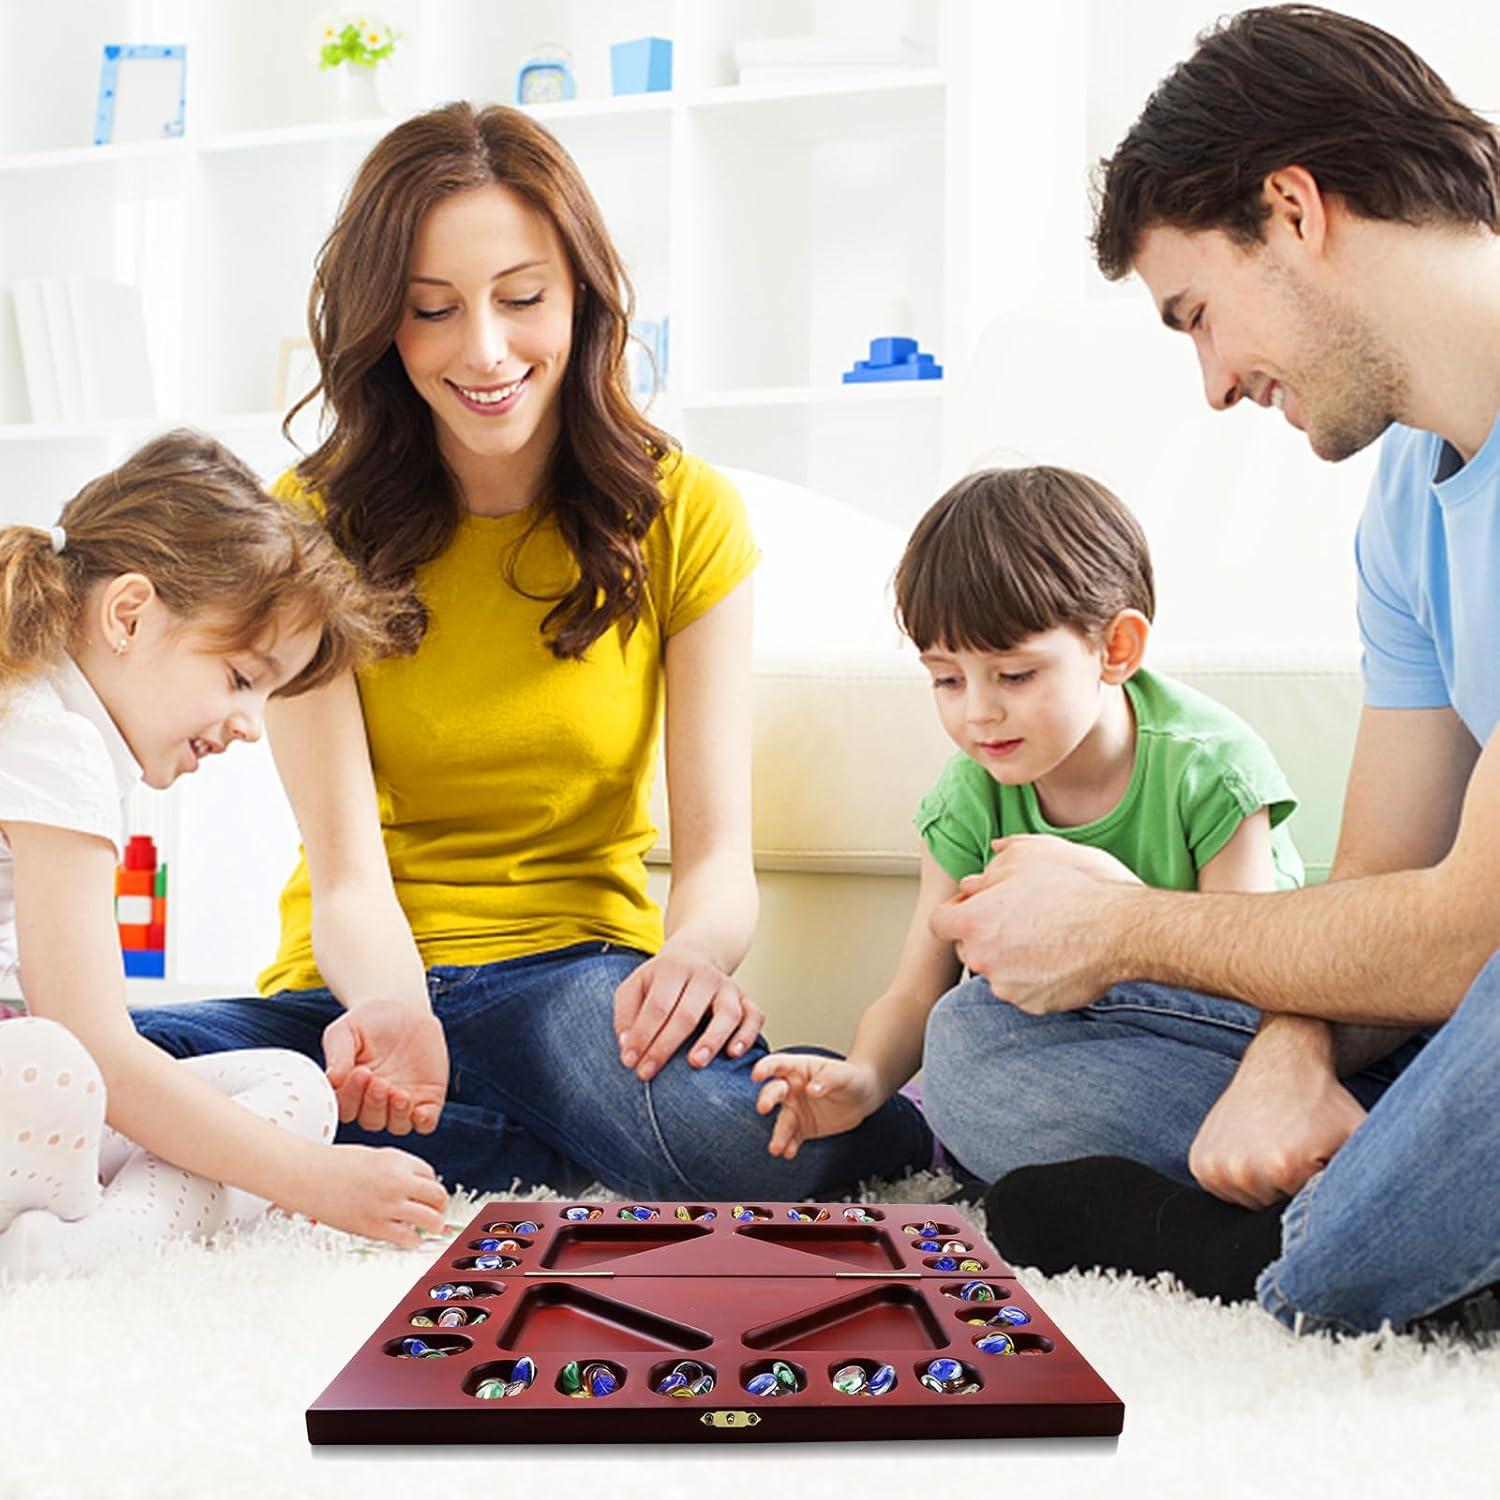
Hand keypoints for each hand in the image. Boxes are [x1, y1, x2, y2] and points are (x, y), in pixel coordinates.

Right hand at [294, 1143, 448, 1247]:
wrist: (307, 1175)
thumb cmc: (334, 1165)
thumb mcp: (374, 1156)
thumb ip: (397, 1169)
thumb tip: (416, 1186)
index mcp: (397, 1160)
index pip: (430, 1175)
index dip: (428, 1185)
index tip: (426, 1193)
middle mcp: (397, 1181)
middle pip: (438, 1196)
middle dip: (439, 1205)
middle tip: (437, 1211)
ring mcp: (387, 1205)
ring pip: (430, 1219)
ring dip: (434, 1224)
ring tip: (430, 1226)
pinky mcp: (374, 1227)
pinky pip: (407, 1238)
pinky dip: (413, 1239)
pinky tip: (409, 1237)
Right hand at [322, 999, 448, 1134]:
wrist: (404, 1010)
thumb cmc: (368, 1022)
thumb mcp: (346, 1031)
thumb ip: (338, 1053)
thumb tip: (332, 1079)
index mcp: (350, 1091)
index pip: (346, 1108)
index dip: (352, 1096)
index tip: (360, 1072)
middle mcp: (374, 1103)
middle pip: (371, 1120)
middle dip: (374, 1104)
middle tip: (379, 1082)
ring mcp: (401, 1104)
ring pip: (396, 1125)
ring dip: (397, 1114)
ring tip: (399, 1094)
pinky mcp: (428, 1100)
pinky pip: (426, 1123)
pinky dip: (423, 1122)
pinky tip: (420, 1112)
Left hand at [614, 942, 762, 1081]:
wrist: (696, 956)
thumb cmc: (662, 981)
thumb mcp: (636, 986)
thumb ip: (625, 1013)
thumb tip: (626, 1044)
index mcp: (673, 969)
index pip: (658, 1006)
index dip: (642, 1035)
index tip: (630, 1061)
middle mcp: (704, 975)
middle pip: (687, 1014)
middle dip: (665, 1046)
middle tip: (648, 1073)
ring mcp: (728, 987)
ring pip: (727, 1014)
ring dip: (712, 1040)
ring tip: (695, 1062)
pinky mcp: (746, 999)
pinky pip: (754, 1017)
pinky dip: (747, 1035)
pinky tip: (734, 1053)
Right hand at [750, 1053, 882, 1158]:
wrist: (861, 1098)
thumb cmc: (849, 1078)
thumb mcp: (843, 1074)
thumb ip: (828, 1080)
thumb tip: (812, 1089)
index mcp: (798, 1068)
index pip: (777, 1064)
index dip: (765, 1068)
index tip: (757, 1075)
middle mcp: (791, 1089)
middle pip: (773, 1092)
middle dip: (766, 1099)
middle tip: (763, 1107)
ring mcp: (795, 1109)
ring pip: (782, 1121)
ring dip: (778, 1134)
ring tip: (776, 1147)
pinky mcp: (802, 1128)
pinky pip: (793, 1138)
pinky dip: (789, 1146)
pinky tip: (789, 1153)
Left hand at [929, 835, 1142, 1013]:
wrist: (1117, 930)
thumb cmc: (1073, 889)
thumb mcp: (1027, 857)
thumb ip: (991, 867)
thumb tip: (975, 879)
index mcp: (974, 922)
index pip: (939, 923)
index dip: (956, 912)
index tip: (975, 906)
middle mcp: (983, 958)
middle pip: (968, 948)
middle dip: (983, 935)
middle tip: (1016, 919)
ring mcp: (1007, 986)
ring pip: (996, 970)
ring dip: (1010, 957)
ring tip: (1043, 936)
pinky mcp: (1032, 1004)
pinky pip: (1023, 990)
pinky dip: (1033, 977)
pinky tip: (1057, 956)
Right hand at [1189, 1018, 1366, 1207]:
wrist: (1282, 1063)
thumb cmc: (1324, 1104)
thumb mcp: (1359, 1137)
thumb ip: (1379, 1177)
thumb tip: (1392, 1220)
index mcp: (1283, 1167)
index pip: (1305, 1212)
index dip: (1316, 1189)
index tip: (1319, 1161)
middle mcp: (1243, 1169)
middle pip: (1274, 1212)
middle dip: (1289, 1192)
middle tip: (1297, 1154)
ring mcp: (1216, 1166)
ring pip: (1249, 1204)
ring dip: (1264, 1188)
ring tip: (1275, 1150)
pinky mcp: (1199, 1162)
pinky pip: (1224, 1190)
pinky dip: (1239, 1178)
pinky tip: (1253, 1148)